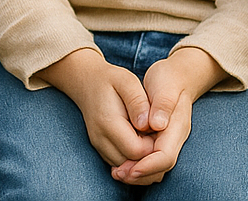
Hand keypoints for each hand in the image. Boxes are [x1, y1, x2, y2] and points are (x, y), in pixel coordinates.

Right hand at [39, 48, 154, 168]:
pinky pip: (120, 162)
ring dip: (141, 156)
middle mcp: (101, 140)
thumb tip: (147, 124)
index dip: (154, 145)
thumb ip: (138, 102)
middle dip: (149, 153)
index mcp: (109, 123)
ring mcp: (99, 146)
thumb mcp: (127, 82)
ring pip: (125, 166)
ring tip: (148, 134)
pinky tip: (139, 138)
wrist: (87, 83)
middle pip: (132, 163)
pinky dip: (132, 156)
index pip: (137, 150)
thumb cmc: (111, 80)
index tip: (159, 129)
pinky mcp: (101, 149)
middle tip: (156, 132)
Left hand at [112, 46, 224, 185]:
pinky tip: (119, 165)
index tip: (131, 169)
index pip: (166, 156)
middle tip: (117, 174)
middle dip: (140, 175)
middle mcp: (173, 139)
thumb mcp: (166, 86)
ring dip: (135, 174)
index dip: (149, 165)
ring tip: (116, 173)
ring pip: (154, 169)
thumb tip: (156, 124)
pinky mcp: (156, 142)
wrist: (176, 77)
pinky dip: (134, 166)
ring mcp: (166, 142)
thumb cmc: (169, 80)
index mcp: (177, 128)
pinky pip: (147, 161)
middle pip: (160, 168)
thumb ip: (163, 104)